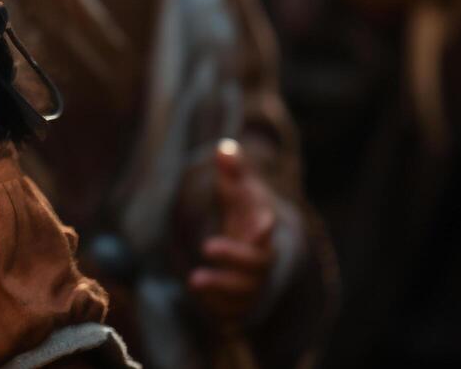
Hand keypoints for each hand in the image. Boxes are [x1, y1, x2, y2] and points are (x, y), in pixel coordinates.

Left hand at [187, 140, 275, 326]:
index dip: (264, 227)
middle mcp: (259, 260)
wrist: (252, 250)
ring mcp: (251, 283)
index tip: (263, 221)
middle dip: (235, 258)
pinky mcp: (239, 302)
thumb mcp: (237, 192)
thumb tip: (224, 148)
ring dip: (222, 288)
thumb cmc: (243, 215)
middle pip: (257, 265)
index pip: (267, 231)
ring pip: (245, 293)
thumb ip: (232, 173)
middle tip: (207, 246)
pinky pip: (234, 312)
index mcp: (260, 232)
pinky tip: (198, 297)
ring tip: (194, 280)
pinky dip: (218, 307)